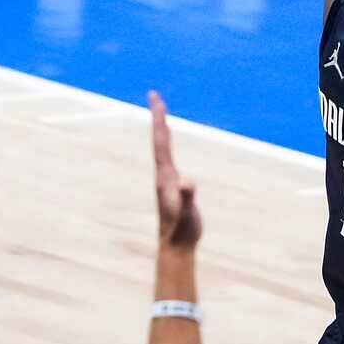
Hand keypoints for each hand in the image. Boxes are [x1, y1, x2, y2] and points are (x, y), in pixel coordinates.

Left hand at [150, 91, 202, 249]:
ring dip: (162, 130)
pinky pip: (169, 158)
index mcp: (165, 176)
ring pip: (162, 148)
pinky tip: (168, 145)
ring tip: (160, 115)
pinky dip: (168, 146)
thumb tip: (188, 183)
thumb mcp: (186, 214)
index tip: (157, 100)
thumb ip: (186, 198)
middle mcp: (163, 175)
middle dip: (159, 118)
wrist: (175, 246)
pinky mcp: (173, 187)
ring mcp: (167, 181)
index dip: (160, 120)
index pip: (162, 142)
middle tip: (155, 96)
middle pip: (160, 140)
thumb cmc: (181, 230)